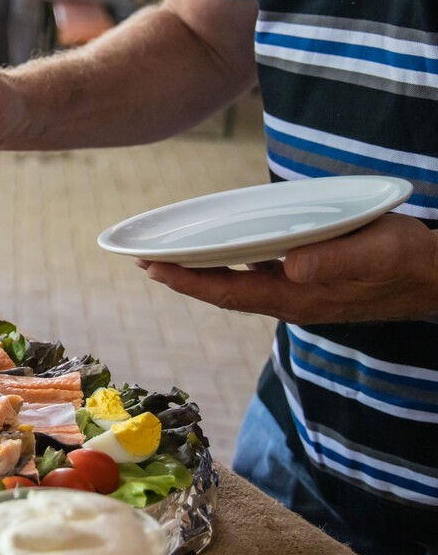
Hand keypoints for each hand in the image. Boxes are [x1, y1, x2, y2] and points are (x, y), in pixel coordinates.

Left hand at [138, 214, 437, 324]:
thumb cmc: (408, 261)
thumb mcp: (376, 253)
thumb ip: (335, 260)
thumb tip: (290, 266)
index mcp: (297, 297)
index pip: (227, 291)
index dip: (187, 281)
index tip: (151, 268)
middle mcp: (291, 301)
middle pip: (223, 291)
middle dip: (183, 278)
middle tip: (145, 261)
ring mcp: (300, 295)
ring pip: (238, 286)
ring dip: (204, 273)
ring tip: (172, 258)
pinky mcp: (311, 284)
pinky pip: (258, 277)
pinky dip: (232, 266)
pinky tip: (225, 253)